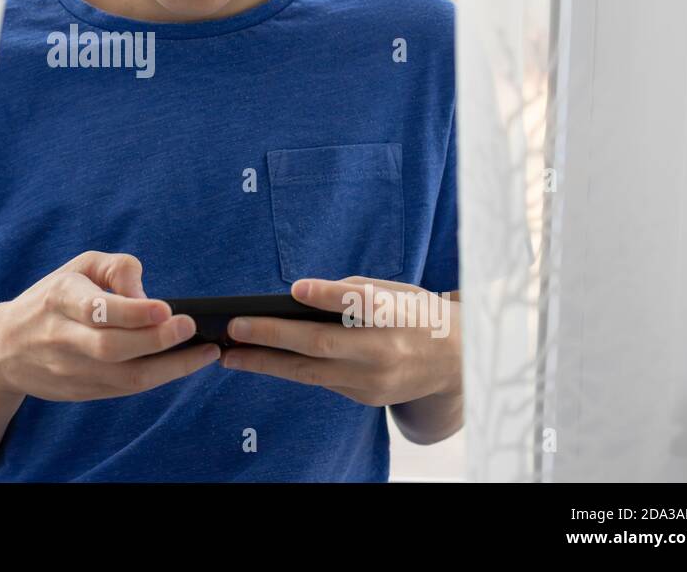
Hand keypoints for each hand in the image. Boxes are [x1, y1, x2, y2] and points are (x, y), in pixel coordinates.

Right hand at [0, 250, 220, 401]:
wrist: (6, 348)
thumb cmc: (54, 297)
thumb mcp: (78, 266)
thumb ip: (116, 268)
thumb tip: (147, 295)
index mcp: (60, 298)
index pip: (96, 309)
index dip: (131, 312)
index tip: (165, 309)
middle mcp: (63, 338)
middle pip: (112, 347)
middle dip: (155, 340)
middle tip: (191, 327)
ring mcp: (72, 370)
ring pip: (124, 377)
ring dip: (170, 367)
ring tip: (205, 352)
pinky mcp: (82, 392)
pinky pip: (126, 388)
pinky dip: (159, 377)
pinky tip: (185, 363)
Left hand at [217, 276, 460, 406]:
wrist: (456, 362)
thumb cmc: (415, 314)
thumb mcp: (395, 291)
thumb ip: (352, 291)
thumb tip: (299, 296)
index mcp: (395, 314)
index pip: (361, 303)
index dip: (329, 296)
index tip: (295, 289)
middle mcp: (384, 351)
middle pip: (322, 344)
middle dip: (273, 336)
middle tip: (235, 327)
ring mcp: (374, 380)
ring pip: (311, 372)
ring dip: (266, 362)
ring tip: (231, 354)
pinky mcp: (366, 397)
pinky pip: (321, 380)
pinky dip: (289, 369)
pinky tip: (261, 360)